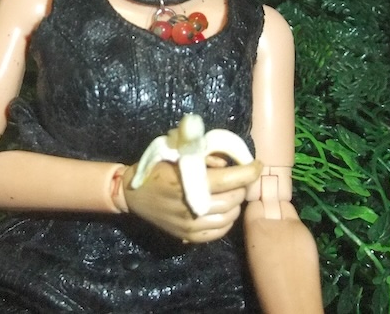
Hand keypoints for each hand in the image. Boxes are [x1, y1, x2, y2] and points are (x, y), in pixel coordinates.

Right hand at [122, 159, 261, 242]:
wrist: (132, 195)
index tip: (257, 164)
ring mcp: (190, 225)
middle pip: (233, 199)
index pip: (229, 180)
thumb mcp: (176, 151)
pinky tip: (223, 208)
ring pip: (230, 216)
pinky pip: (220, 231)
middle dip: (242, 187)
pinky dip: (227, 219)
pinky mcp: (189, 237)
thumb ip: (204, 155)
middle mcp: (190, 207)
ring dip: (236, 203)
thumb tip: (229, 161)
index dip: (248, 172)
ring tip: (231, 192)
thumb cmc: (156, 168)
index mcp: (186, 182)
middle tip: (240, 178)